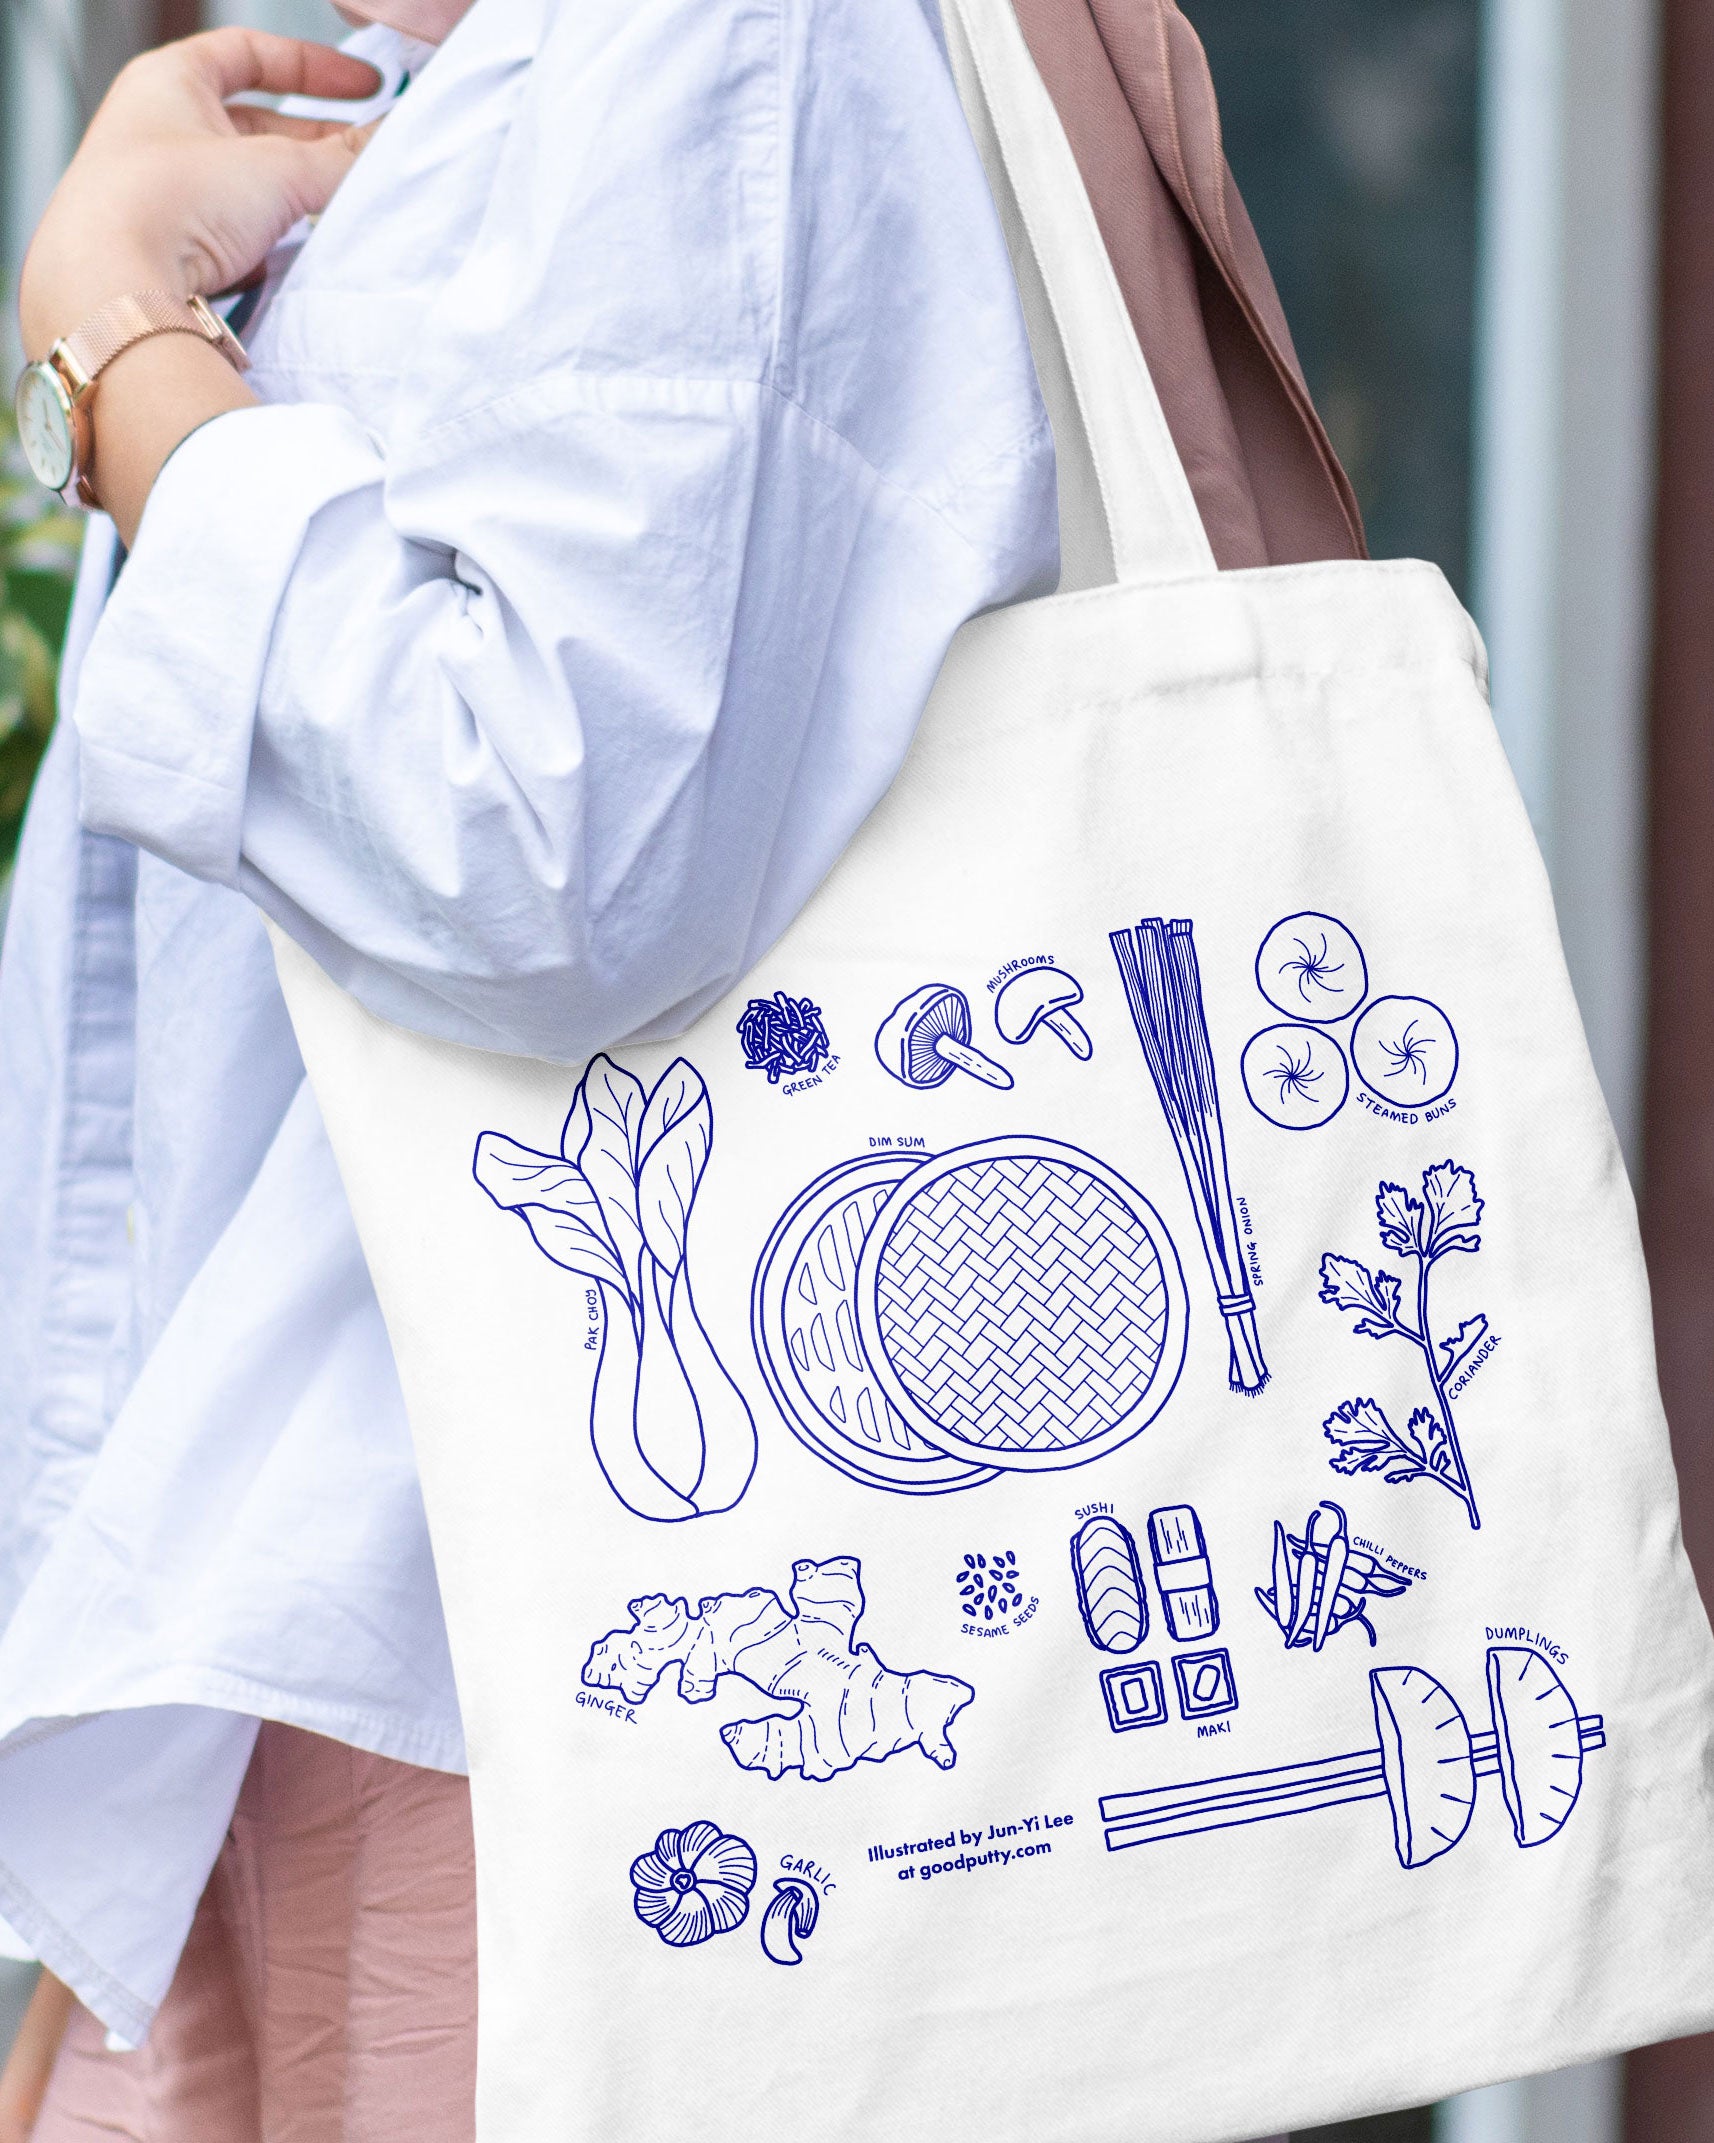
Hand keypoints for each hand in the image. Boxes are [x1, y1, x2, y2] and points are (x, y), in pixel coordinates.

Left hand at [18, 29, 381, 356]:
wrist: (109, 287)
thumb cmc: (169, 201)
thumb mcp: (277, 170)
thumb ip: (341, 158)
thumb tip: (389, 144)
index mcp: (169, 82)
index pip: (250, 53)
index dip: (314, 66)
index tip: (367, 84)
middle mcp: (156, 131)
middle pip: (254, 125)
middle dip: (315, 141)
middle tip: (367, 158)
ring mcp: (158, 193)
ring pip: (244, 185)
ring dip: (293, 197)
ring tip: (338, 211)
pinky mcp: (164, 250)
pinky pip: (229, 236)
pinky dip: (266, 242)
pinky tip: (294, 260)